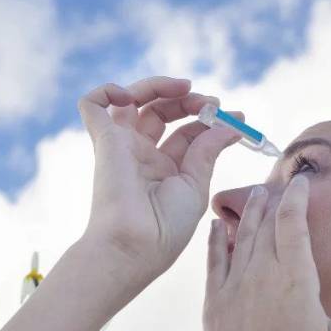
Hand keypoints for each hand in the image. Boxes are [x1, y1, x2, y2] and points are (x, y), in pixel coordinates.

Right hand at [77, 76, 243, 285]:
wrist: (135, 245)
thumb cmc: (165, 228)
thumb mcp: (196, 185)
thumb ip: (208, 150)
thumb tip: (230, 126)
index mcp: (165, 170)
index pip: (187, 132)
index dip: (210, 119)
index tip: (238, 117)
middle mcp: (142, 156)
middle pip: (161, 111)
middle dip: (188, 100)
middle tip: (211, 103)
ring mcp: (121, 146)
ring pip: (131, 100)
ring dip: (158, 85)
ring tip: (184, 88)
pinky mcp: (103, 140)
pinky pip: (92, 104)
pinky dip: (107, 90)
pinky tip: (130, 96)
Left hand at [199, 175, 330, 330]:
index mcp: (295, 280)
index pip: (293, 221)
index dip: (297, 195)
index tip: (302, 179)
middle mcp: (260, 275)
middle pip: (265, 222)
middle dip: (273, 197)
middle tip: (280, 180)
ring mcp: (233, 288)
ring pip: (239, 236)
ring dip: (248, 212)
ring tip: (256, 193)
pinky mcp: (214, 304)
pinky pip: (214, 260)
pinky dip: (216, 239)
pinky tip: (217, 227)